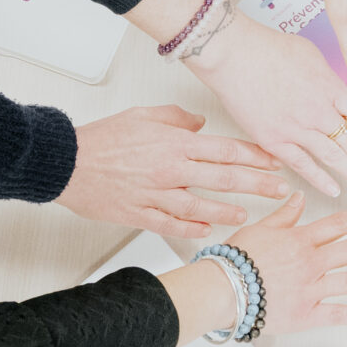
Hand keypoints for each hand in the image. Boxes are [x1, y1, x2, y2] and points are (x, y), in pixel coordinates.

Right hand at [59, 106, 288, 239]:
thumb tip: (200, 123)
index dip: (255, 157)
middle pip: (223, 179)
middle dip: (257, 184)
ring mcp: (155, 194)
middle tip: (279, 190)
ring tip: (246, 215)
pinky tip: (206, 231)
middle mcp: (169, 170)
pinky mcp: (138, 214)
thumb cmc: (102, 138)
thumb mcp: (144, 115)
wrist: (66, 161)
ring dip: (227, 211)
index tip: (275, 161)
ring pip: (201, 206)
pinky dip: (190, 229)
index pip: (225, 150)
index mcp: (174, 144)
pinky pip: (170, 225)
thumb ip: (177, 118)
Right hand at [186, 11, 346, 198]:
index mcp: (331, 88)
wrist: (233, 54)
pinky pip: (302, 164)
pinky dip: (319, 179)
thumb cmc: (267, 48)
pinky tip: (334, 190)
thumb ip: (328, 79)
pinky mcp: (273, 139)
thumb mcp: (312, 55)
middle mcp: (319, 111)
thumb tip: (337, 92)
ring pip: (335, 158)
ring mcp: (297, 128)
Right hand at [224, 194, 346, 337]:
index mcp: (300, 240)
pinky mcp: (307, 315)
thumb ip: (284, 214)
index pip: (338, 224)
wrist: (222, 290)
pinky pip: (338, 314)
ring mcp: (311, 289)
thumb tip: (300, 196)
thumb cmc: (235, 259)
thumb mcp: (259, 228)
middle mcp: (311, 263)